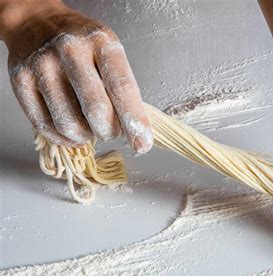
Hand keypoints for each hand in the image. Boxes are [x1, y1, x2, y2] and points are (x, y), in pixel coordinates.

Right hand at [1, 0, 152, 151]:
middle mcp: (70, 50)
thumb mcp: (109, 52)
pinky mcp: (20, 80)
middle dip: (109, 132)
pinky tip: (72, 134)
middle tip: (111, 132)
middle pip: (95, 109)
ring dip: (86, 136)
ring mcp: (42, 65)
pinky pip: (44, 125)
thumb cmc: (82, 44)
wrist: (37, 23)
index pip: (121, 87)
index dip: (134, 121)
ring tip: (90, 129)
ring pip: (68, 123)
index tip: (142, 144)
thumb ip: (121, 87)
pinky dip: (64, 138)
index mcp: (100, 42)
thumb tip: (135, 131)